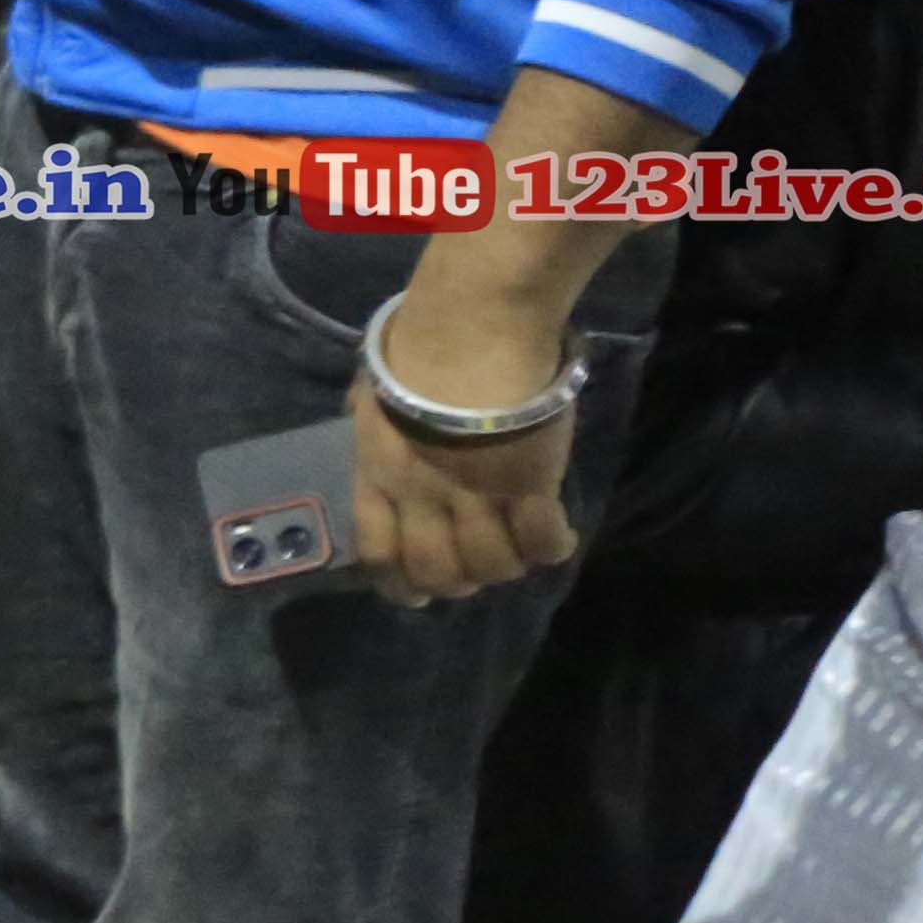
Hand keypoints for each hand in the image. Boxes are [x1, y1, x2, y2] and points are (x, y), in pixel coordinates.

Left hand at [346, 283, 581, 604]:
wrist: (469, 331)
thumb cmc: (414, 350)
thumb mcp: (371, 390)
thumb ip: (370, 420)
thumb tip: (364, 420)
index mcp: (379, 475)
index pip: (378, 553)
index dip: (397, 583)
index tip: (416, 591)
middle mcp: (422, 497)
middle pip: (438, 572)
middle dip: (457, 583)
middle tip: (475, 571)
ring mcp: (476, 496)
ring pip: (493, 566)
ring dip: (507, 566)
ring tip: (517, 548)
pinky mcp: (529, 486)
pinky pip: (542, 542)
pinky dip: (552, 547)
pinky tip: (557, 535)